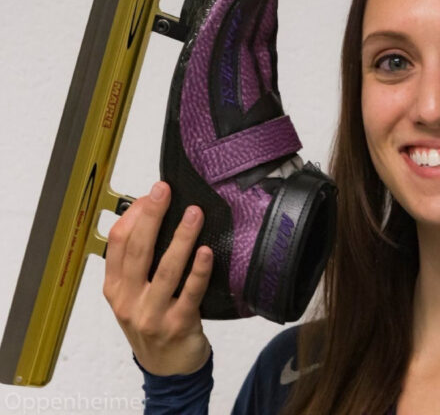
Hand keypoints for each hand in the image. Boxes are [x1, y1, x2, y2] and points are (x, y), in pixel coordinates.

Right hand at [103, 181, 213, 374]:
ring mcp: (152, 315)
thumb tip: (155, 212)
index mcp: (115, 286)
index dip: (135, 215)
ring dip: (181, 239)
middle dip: (152, 217)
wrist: (167, 366)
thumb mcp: (134, 292)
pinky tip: (206, 251)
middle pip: (139, 251)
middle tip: (165, 190)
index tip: (152, 193)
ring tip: (194, 214)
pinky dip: (198, 271)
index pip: (118, 243)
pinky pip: (190, 293)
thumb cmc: (152, 319)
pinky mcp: (178, 325)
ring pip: (166, 270)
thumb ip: (139, 259)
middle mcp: (129, 300)